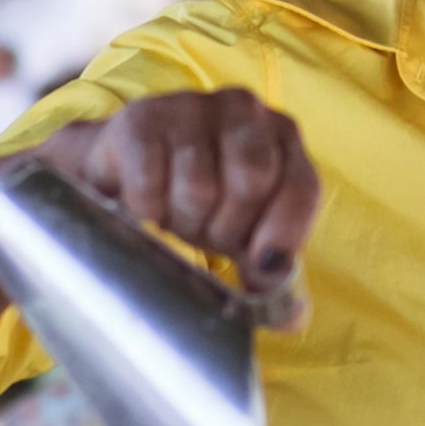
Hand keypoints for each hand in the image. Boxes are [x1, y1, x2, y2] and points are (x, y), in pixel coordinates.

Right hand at [40, 89, 320, 284]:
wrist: (122, 169)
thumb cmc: (199, 203)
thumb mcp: (242, 235)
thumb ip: (271, 272)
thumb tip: (291, 318)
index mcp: (284, 137)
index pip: (301, 187)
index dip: (284, 235)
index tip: (261, 271)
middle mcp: (245, 111)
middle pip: (251, 184)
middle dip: (226, 228)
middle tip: (206, 235)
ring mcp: (193, 107)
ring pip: (198, 188)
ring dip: (182, 222)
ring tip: (175, 216)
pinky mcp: (142, 119)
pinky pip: (151, 183)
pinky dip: (146, 211)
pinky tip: (145, 208)